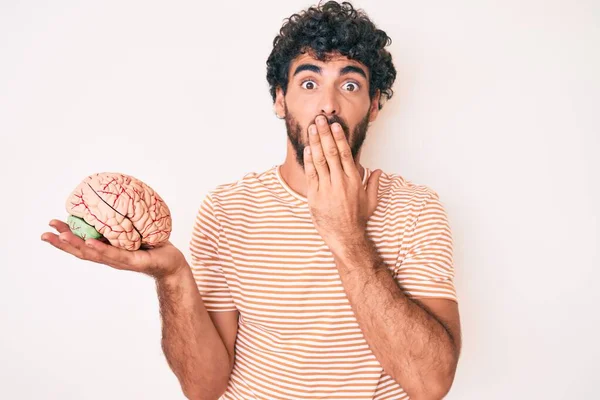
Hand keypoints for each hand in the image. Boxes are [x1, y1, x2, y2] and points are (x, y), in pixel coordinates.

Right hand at [41, 219, 186, 278]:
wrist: (171, 262)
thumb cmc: (152, 245)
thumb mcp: (133, 231)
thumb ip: (121, 221)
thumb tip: (111, 198)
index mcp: (107, 250)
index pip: (82, 243)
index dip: (65, 236)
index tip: (51, 226)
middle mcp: (110, 257)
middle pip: (81, 251)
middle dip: (63, 243)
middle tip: (45, 234)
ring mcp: (120, 261)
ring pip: (94, 255)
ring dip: (76, 246)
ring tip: (62, 237)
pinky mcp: (133, 262)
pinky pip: (116, 254)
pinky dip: (101, 249)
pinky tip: (91, 243)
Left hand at [304, 115, 381, 251]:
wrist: (345, 237)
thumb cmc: (358, 219)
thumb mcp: (370, 201)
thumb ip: (373, 184)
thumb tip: (377, 171)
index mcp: (354, 180)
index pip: (346, 154)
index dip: (339, 138)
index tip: (335, 125)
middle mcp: (340, 182)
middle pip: (331, 153)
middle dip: (325, 134)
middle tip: (320, 119)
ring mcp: (327, 189)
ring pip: (320, 160)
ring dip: (315, 142)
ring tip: (312, 128)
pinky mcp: (315, 196)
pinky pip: (311, 174)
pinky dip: (309, 160)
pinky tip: (307, 148)